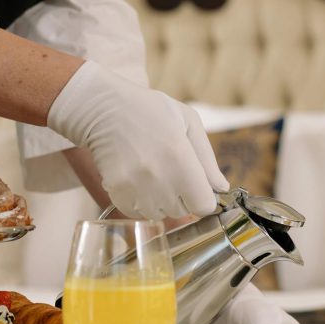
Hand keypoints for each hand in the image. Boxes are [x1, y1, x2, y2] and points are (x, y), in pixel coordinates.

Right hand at [47, 61, 227, 218]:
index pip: (203, 205)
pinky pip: (137, 213)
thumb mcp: (188, 122)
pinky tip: (137, 180)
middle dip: (182, 197)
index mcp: (180, 156)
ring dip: (161, 201)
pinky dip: (140, 202)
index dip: (203, 197)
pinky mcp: (116, 192)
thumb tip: (221, 188)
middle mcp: (158, 176)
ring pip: (160, 215)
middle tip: (170, 171)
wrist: (103, 109)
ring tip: (152, 174)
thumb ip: (207, 159)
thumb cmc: (150, 111)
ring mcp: (135, 186)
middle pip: (182, 211)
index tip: (197, 186)